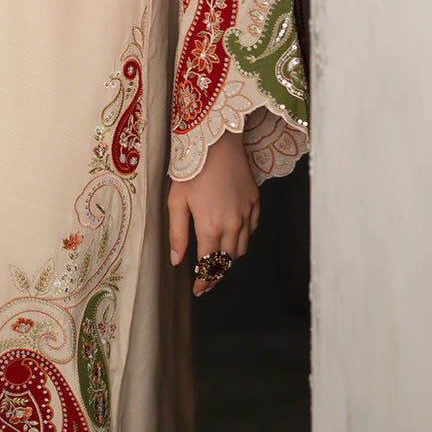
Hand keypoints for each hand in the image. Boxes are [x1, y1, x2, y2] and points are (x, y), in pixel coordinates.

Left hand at [166, 130, 259, 294]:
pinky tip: (232, 234)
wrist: (217, 141)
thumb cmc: (191, 168)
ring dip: (230, 257)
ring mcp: (247, 213)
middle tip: (206, 280)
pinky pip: (252, 229)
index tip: (198, 290)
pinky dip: (243, 237)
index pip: (210, 265)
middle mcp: (233, 224)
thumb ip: (177, 233)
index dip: (204, 281)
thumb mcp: (176, 201)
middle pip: (228, 260)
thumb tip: (177, 261)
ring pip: (242, 248)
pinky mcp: (255, 201)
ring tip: (217, 259)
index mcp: (211, 226)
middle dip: (217, 273)